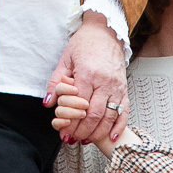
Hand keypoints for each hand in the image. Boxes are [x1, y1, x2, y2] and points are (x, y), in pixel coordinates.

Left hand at [45, 15, 127, 145]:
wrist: (105, 32)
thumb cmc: (84, 44)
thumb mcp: (64, 60)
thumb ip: (55, 82)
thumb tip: (48, 103)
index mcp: (88, 74)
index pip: (79, 106)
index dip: (71, 123)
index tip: (64, 133)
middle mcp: (105, 82)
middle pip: (94, 114)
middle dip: (83, 131)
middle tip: (73, 139)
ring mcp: (117, 86)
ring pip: (109, 116)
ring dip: (98, 132)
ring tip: (87, 140)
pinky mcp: (124, 88)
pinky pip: (124, 111)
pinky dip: (118, 126)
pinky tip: (111, 137)